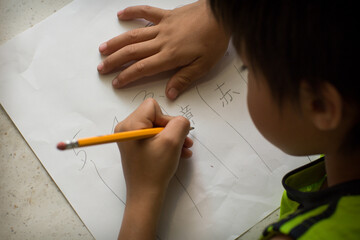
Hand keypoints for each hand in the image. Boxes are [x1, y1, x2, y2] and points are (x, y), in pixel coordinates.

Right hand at [98, 0, 229, 99]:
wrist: (221, 15)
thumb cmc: (214, 41)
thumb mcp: (203, 66)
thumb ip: (184, 79)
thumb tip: (169, 94)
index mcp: (170, 56)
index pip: (143, 68)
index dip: (127, 76)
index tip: (116, 82)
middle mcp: (162, 41)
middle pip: (133, 52)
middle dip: (115, 61)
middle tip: (101, 68)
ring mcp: (162, 26)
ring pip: (134, 35)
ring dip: (117, 42)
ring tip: (103, 49)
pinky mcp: (166, 15)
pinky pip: (146, 12)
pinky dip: (132, 12)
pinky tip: (120, 15)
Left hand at [115, 98, 192, 194]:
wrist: (146, 194)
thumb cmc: (155, 169)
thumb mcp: (172, 142)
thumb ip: (180, 123)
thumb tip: (181, 121)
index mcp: (130, 124)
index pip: (153, 106)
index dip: (167, 119)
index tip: (171, 136)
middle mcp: (126, 128)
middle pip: (155, 116)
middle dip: (171, 130)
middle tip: (183, 143)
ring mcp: (130, 137)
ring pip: (156, 127)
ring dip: (172, 137)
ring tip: (183, 150)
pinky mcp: (135, 146)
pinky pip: (153, 137)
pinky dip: (166, 143)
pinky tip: (177, 153)